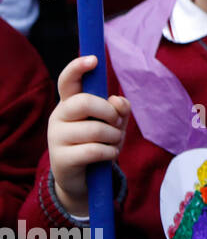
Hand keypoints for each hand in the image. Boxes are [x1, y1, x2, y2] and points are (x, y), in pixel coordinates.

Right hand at [48, 55, 130, 214]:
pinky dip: (111, 152)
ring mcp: (56, 138)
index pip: (67, 80)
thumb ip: (119, 108)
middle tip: (115, 123)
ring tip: (113, 143)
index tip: (94, 60)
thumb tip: (117, 100)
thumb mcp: (113, 123)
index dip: (78, 67)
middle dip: (109, 112)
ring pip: (95, 129)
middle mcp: (58, 116)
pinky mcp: (61, 159)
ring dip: (115, 137)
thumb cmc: (98, 143)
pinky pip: (95, 150)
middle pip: (84, 102)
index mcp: (70, 103)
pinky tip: (109, 154)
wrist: (83, 178)